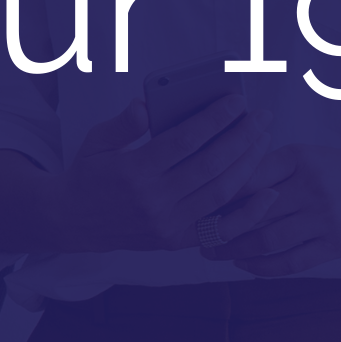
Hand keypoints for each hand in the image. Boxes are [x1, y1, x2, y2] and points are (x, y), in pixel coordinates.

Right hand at [59, 93, 275, 254]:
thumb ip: (124, 123)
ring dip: (248, 165)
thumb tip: (146, 104)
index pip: (186, 140)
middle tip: (262, 117)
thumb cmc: (89, 174)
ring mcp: (167, 224)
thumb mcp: (97, 141)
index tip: (238, 101)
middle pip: (211, 165)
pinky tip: (267, 193)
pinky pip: (220, 227)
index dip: (216, 119)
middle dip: (243, 137)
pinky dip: (247, 211)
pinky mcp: (175, 240)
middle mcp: (154, 200)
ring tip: (263, 140)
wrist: (73, 221)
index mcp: (135, 171)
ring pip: (221, 192)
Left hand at [195, 138, 340, 279]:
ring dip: (235, 250)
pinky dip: (263, 267)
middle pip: (253, 212)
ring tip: (214, 253)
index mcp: (300, 158)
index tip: (197, 204)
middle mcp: (312, 186)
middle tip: (198, 236)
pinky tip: (245, 265)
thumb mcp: (308, 156)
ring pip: (268, 240)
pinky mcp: (336, 244)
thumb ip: (271, 169)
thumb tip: (222, 189)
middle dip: (219, 227)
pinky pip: (292, 261)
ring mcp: (325, 218)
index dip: (219, 195)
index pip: (248, 177)